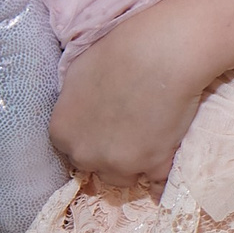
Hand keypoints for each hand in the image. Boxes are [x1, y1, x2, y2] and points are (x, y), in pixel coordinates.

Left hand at [46, 5, 213, 188]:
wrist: (160, 55)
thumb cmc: (117, 52)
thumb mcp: (77, 73)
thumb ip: (74, 104)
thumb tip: (82, 110)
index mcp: (62, 132)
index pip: (70, 149)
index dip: (91, 139)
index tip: (107, 130)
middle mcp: (84, 154)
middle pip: (95, 167)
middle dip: (110, 155)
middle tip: (131, 133)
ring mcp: (118, 164)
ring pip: (124, 177)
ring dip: (136, 164)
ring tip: (154, 140)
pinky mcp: (153, 166)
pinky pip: (157, 180)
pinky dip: (165, 167)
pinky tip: (172, 151)